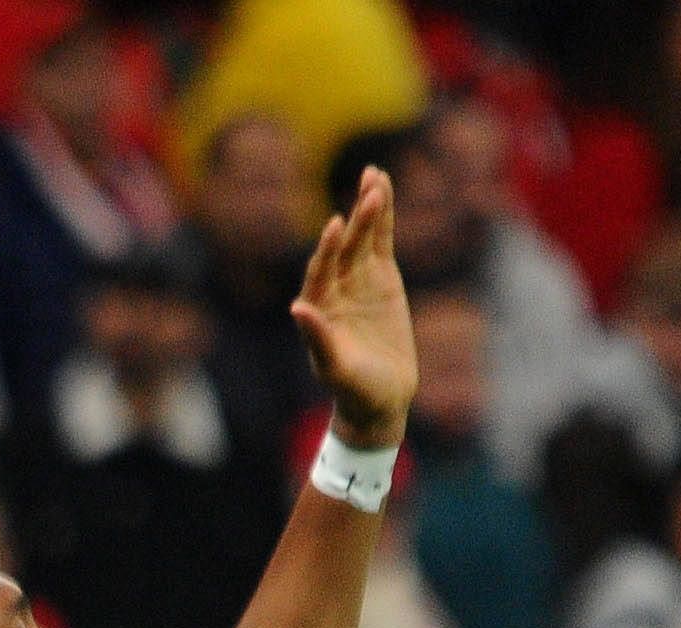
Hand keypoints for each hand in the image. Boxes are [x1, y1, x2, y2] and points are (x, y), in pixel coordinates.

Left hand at [292, 168, 415, 447]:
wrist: (381, 399)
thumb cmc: (354, 390)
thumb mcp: (336, 368)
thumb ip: (318, 339)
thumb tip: (297, 308)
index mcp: (317, 306)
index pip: (321, 271)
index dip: (328, 249)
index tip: (335, 226)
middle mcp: (334, 286)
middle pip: (345, 246)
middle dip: (356, 219)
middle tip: (368, 190)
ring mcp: (358, 278)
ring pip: (362, 237)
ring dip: (368, 207)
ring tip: (376, 175)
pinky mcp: (381, 276)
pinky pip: (381, 240)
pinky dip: (383, 216)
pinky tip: (382, 187)